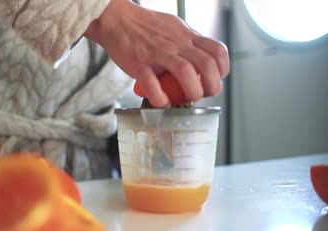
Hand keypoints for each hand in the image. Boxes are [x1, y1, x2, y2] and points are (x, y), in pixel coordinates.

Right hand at [85, 0, 229, 106]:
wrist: (117, 19)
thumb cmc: (144, 26)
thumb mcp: (174, 28)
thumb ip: (187, 43)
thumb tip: (199, 60)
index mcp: (187, 35)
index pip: (217, 51)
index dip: (222, 69)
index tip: (215, 79)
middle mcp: (176, 43)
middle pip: (207, 64)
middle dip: (212, 86)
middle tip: (204, 94)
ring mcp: (158, 53)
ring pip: (185, 73)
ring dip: (191, 92)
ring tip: (186, 100)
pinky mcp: (139, 63)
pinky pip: (153, 84)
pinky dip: (160, 98)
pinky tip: (162, 102)